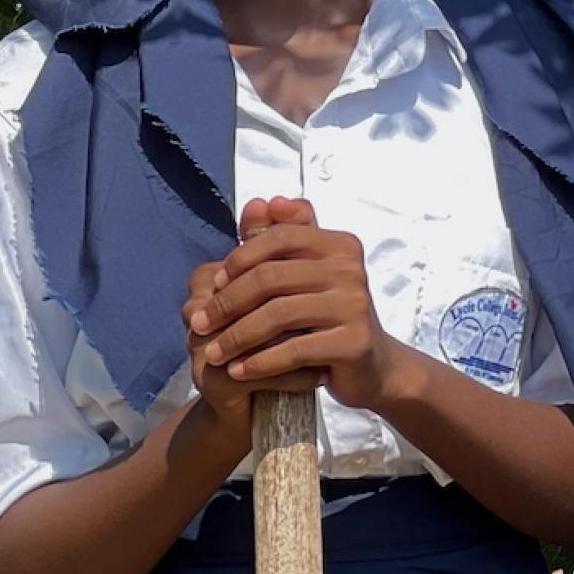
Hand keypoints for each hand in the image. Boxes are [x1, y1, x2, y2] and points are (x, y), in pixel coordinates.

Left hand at [184, 196, 412, 414]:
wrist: (372, 364)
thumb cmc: (330, 316)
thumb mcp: (308, 273)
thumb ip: (282, 237)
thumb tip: (260, 203)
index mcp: (339, 245)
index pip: (278, 238)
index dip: (239, 259)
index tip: (213, 284)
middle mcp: (351, 270)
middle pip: (271, 278)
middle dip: (226, 303)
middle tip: (200, 324)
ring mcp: (355, 306)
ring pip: (277, 315)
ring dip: (236, 337)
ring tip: (212, 353)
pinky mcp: (353, 343)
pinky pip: (293, 350)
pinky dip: (259, 362)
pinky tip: (238, 370)